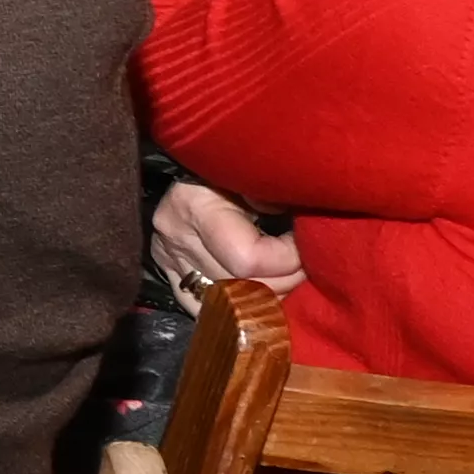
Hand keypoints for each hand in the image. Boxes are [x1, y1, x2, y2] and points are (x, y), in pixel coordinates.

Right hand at [153, 178, 302, 300]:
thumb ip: (273, 197)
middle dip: (284, 281)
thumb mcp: (250, 174)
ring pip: (227, 302)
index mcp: (195, 207)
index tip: (304, 245)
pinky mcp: (168, 272)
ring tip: (285, 277)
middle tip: (304, 266)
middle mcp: (177, 238)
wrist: (187, 166)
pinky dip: (235, 307)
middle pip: (241, 286)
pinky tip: (257, 297)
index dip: (287, 260)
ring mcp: (170, 259)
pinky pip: (205, 308)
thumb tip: (301, 228)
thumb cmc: (227, 167)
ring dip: (266, 296)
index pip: (249, 260)